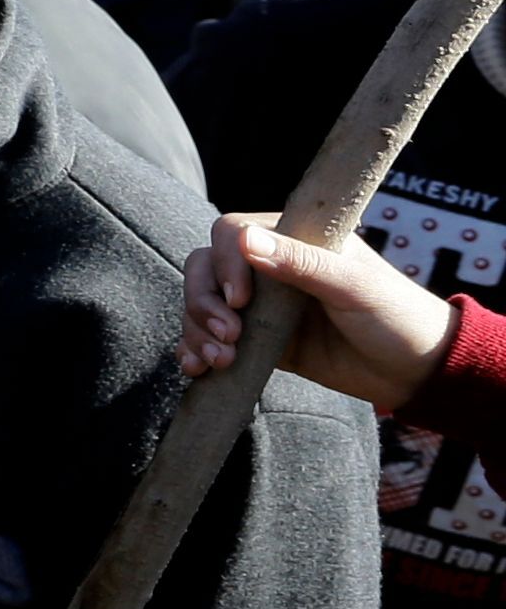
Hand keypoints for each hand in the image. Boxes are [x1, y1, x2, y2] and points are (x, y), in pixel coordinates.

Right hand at [185, 215, 453, 414]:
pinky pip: (208, 337)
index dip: (225, 264)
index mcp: (295, 241)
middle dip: (204, 301)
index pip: (232, 234)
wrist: (415, 374)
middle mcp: (270, 268)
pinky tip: (196, 368)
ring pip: (201, 303)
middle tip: (227, 334)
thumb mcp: (353, 286)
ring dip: (196, 329)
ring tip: (219, 360)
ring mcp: (260, 305)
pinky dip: (193, 349)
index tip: (241, 300)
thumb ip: (301, 263)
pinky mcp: (257, 340)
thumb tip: (244, 239)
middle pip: (204, 267)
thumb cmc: (395, 317)